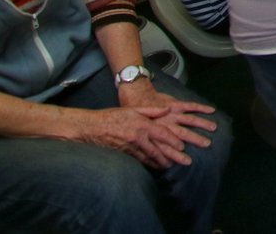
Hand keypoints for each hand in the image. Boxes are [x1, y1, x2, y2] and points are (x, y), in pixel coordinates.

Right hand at [77, 103, 215, 168]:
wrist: (91, 127)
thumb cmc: (112, 115)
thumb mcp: (133, 108)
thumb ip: (152, 110)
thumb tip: (168, 109)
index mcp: (142, 124)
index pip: (162, 134)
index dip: (173, 141)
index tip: (182, 147)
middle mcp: (138, 137)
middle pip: (158, 150)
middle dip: (172, 157)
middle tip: (184, 162)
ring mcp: (130, 147)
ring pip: (149, 158)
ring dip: (161, 163)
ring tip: (171, 166)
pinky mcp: (123, 154)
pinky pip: (139, 160)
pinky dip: (148, 164)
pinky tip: (154, 166)